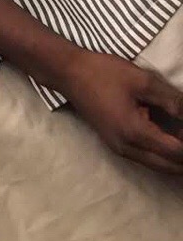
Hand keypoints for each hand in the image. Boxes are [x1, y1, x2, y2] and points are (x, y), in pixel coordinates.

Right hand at [55, 47, 182, 174]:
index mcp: (135, 133)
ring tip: (182, 138)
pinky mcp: (116, 145)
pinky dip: (164, 155)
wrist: (69, 74)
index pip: (176, 152)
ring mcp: (120, 149)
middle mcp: (127, 148)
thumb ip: (173, 100)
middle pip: (169, 166)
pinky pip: (147, 158)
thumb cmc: (105, 74)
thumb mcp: (143, 81)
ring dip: (176, 158)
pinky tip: (172, 139)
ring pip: (158, 165)